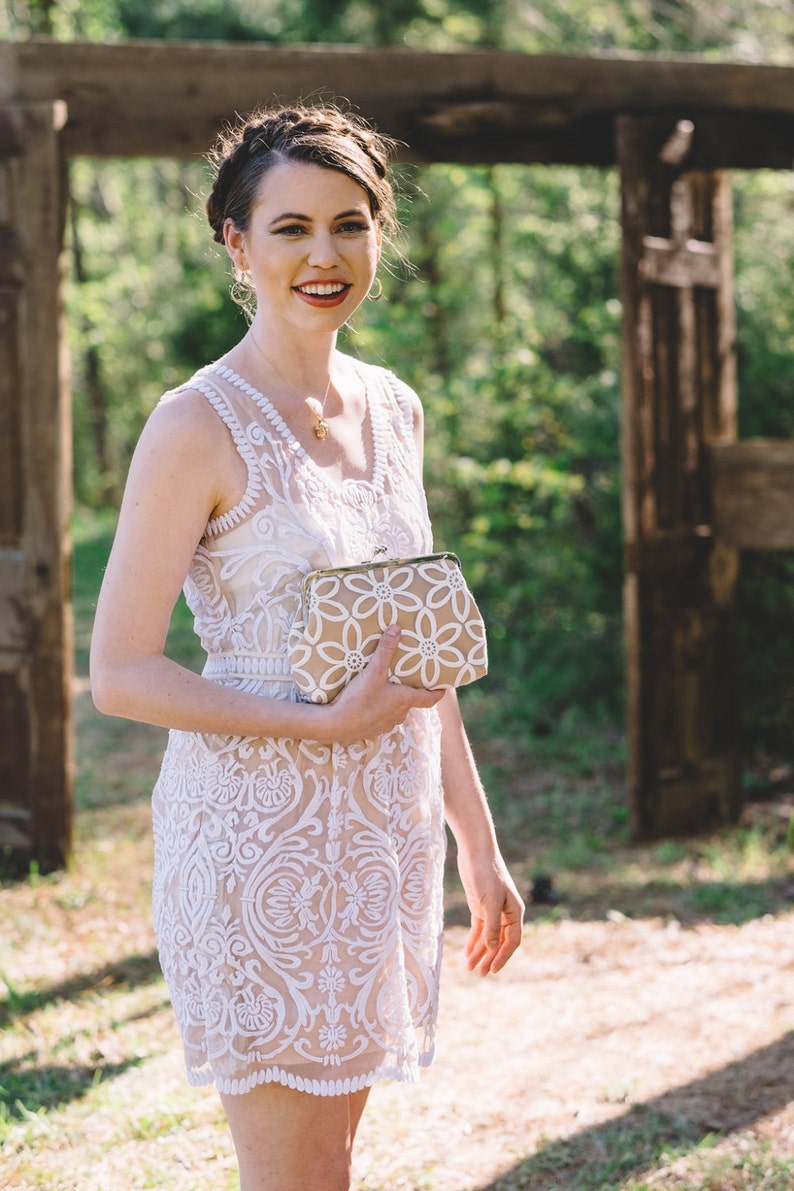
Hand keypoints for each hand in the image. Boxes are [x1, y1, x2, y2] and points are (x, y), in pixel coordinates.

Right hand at [327, 626, 444, 744]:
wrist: (335, 725)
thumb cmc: (359, 699)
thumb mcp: (373, 671)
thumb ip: (385, 650)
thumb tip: (397, 629)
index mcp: (405, 701)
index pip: (431, 699)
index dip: (439, 691)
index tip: (443, 685)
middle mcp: (400, 715)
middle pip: (412, 702)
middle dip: (411, 691)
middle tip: (408, 677)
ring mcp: (386, 724)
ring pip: (396, 710)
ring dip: (394, 700)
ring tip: (386, 686)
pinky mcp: (371, 730)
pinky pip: (381, 718)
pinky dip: (379, 709)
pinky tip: (368, 700)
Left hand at [458, 851, 524, 975]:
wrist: (475, 852)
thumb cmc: (486, 874)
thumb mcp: (490, 902)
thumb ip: (492, 926)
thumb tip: (493, 947)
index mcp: (514, 912)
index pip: (512, 941)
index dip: (503, 956)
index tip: (492, 970)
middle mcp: (506, 913)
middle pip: (500, 942)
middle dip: (490, 958)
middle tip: (479, 974)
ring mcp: (493, 910)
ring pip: (488, 937)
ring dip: (480, 952)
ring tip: (471, 968)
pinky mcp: (480, 907)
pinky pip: (479, 929)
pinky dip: (474, 941)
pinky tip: (467, 953)